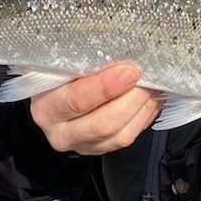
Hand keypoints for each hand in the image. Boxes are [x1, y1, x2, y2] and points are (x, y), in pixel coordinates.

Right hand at [30, 63, 162, 154]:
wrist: (52, 103)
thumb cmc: (57, 78)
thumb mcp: (60, 68)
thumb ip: (82, 64)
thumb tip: (119, 51)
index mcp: (46, 109)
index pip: (76, 101)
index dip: (105, 87)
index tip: (129, 71)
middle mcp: (61, 134)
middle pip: (103, 124)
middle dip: (131, 99)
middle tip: (146, 77)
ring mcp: (83, 146)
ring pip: (120, 135)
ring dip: (142, 108)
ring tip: (153, 85)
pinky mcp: (102, 149)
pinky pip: (129, 137)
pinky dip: (145, 116)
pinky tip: (152, 99)